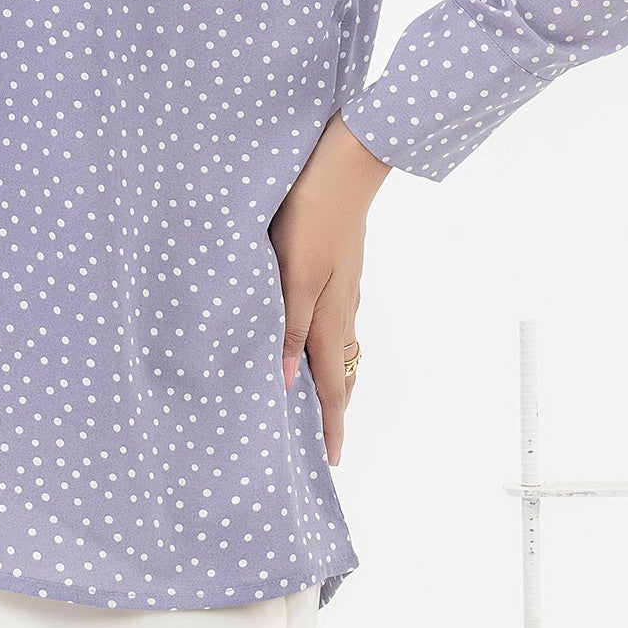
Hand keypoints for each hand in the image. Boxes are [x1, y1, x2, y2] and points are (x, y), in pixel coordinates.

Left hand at [267, 110, 392, 466]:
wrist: (344, 166)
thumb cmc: (313, 217)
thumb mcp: (292, 276)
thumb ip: (286, 328)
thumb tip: (282, 383)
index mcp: (328, 318)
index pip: (332, 385)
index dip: (331, 424)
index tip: (331, 461)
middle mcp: (341, 309)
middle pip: (340, 371)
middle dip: (333, 408)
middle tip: (322, 438)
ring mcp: (343, 287)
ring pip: (337, 346)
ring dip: (328, 377)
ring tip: (314, 398)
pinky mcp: (338, 267)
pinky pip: (333, 321)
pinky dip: (323, 345)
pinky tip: (307, 337)